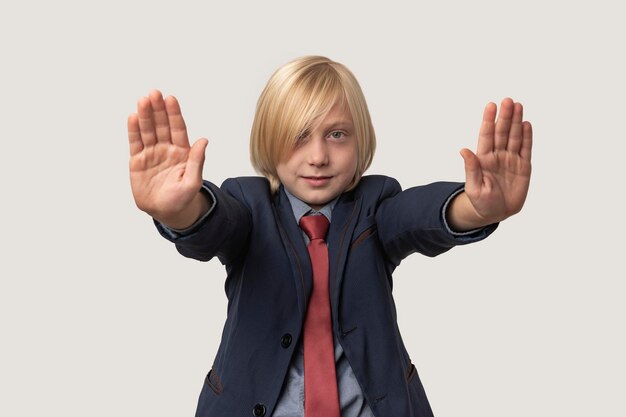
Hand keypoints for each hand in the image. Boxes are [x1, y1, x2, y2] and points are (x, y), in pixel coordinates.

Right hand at [128, 90, 208, 227]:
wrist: (166, 212)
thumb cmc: (182, 198)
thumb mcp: (192, 182)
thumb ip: (197, 161)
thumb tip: (203, 140)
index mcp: (182, 152)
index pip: (178, 128)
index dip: (174, 114)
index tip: (171, 99)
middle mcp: (166, 149)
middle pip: (162, 125)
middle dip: (158, 109)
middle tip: (154, 93)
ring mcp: (152, 153)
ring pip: (148, 130)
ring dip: (145, 115)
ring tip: (143, 100)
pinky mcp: (138, 161)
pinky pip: (136, 143)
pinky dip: (133, 130)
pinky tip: (133, 117)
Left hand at [452, 98, 532, 228]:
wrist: (495, 213)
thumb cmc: (481, 202)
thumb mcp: (474, 187)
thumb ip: (471, 168)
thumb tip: (463, 150)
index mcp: (483, 159)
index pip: (486, 135)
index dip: (489, 120)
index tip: (491, 105)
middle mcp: (497, 155)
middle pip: (502, 132)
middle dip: (505, 116)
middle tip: (508, 100)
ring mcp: (511, 160)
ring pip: (514, 137)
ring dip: (516, 122)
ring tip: (518, 106)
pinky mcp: (523, 167)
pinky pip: (526, 149)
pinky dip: (527, 137)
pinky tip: (526, 124)